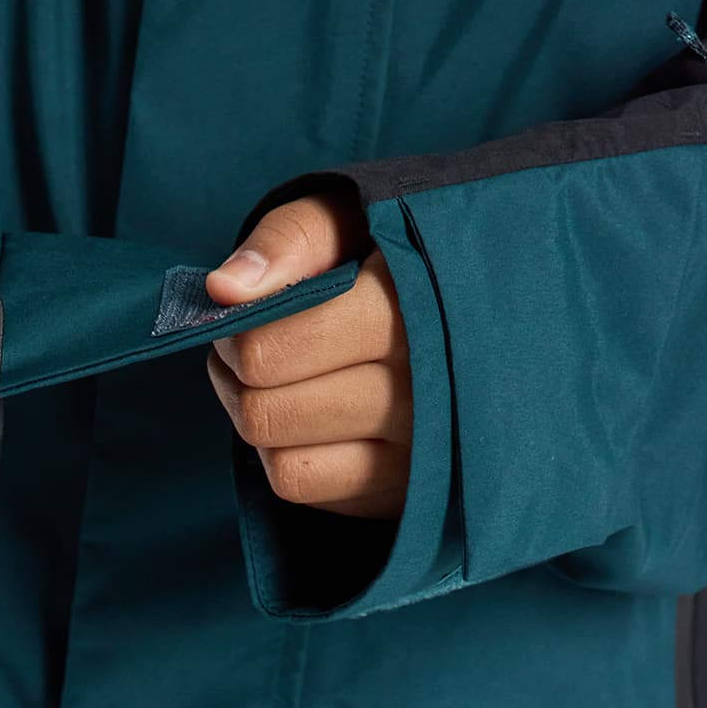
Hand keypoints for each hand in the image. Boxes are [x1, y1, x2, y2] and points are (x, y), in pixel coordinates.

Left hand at [205, 193, 410, 519]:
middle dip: (239, 380)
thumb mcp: (351, 218)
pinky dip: (283, 457)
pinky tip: (300, 423)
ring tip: (270, 383)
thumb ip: (289, 239)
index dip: (236, 336)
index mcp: (410, 305)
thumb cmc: (395, 258)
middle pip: (267, 412)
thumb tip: (223, 290)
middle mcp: (423, 385)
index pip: (272, 351)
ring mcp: (419, 448)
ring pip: (282, 459)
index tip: (242, 317)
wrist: (483, 313)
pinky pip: (303, 487)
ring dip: (258, 423)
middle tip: (247, 352)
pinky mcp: (404, 489)